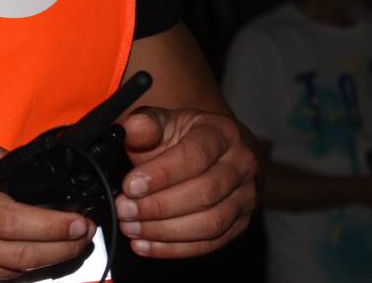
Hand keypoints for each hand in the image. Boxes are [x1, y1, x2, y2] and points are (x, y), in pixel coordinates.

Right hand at [0, 136, 95, 281]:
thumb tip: (12, 165)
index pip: (13, 220)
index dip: (54, 225)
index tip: (78, 220)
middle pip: (19, 257)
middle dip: (62, 248)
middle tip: (83, 234)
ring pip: (8, 274)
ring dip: (44, 262)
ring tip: (66, 244)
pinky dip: (14, 270)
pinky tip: (29, 256)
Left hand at [115, 108, 258, 257]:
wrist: (213, 150)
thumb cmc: (185, 136)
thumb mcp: (164, 122)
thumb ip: (145, 125)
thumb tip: (131, 128)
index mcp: (222, 133)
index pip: (195, 155)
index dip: (161, 174)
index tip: (130, 186)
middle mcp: (241, 164)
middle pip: (205, 193)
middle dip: (159, 206)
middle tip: (125, 210)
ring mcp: (246, 197)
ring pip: (210, 223)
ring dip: (164, 231)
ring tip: (131, 227)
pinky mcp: (240, 224)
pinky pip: (209, 244)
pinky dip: (173, 248)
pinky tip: (145, 244)